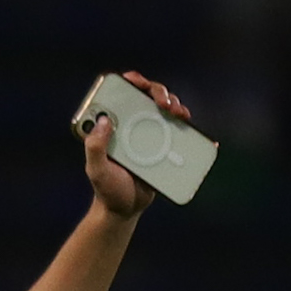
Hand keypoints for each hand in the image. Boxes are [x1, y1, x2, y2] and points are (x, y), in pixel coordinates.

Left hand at [82, 71, 190, 218]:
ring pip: (165, 110)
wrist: (125, 209)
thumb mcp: (97, 169)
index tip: (137, 81)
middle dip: (159, 92)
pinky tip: (195, 128)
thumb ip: (94, 147)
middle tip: (165, 103)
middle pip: (148, 96)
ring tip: (180, 113)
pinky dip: (189, 127)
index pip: (122, 94)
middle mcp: (132, 124)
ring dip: (175, 104)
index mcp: (113, 125)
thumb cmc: (107, 189)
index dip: (130, 81)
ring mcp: (149, 134)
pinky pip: (178, 132)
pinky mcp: (164, 146)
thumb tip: (104, 120)